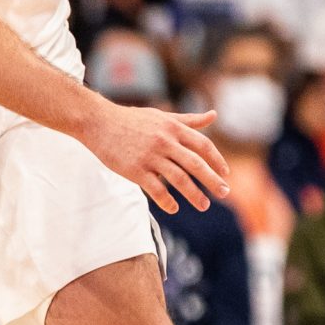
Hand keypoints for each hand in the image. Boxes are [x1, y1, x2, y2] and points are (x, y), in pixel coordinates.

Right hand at [80, 99, 230, 214]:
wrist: (99, 122)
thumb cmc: (132, 119)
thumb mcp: (163, 116)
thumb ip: (189, 120)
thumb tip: (214, 115)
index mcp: (173, 128)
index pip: (203, 145)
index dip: (217, 160)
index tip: (225, 174)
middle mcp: (165, 141)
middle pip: (196, 164)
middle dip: (212, 181)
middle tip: (225, 193)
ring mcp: (150, 156)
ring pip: (179, 179)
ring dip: (194, 195)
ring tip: (203, 205)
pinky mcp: (135, 170)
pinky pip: (156, 189)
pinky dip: (167, 201)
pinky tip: (174, 208)